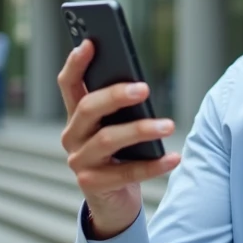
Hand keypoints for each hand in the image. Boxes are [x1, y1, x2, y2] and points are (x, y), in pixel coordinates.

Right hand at [58, 40, 180, 239]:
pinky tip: (174, 157)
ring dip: (140, 130)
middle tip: (144, 88)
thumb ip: (121, 107)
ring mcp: (79, 161)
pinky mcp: (92, 185)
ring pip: (107, 140)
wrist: (114, 199)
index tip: (89, 42)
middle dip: (115, 95)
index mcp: (76, 116)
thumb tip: (140, 85)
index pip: (69, 84)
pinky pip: (126, 172)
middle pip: (88, 108)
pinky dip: (153, 165)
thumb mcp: (118, 126)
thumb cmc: (121, 153)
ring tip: (169, 125)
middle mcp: (72, 136)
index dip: (76, 63)